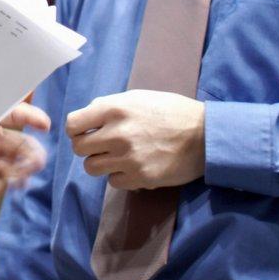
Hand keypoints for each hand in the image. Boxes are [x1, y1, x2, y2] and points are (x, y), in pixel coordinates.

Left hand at [66, 90, 204, 190]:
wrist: (205, 135)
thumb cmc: (171, 111)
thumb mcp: (138, 97)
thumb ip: (109, 105)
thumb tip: (87, 117)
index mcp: (114, 109)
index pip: (73, 124)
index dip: (76, 129)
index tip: (85, 131)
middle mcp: (117, 134)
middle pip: (78, 148)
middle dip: (86, 147)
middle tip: (100, 146)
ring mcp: (128, 158)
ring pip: (92, 168)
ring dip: (101, 163)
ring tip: (117, 157)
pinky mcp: (140, 178)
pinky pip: (113, 182)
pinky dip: (120, 176)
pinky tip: (133, 167)